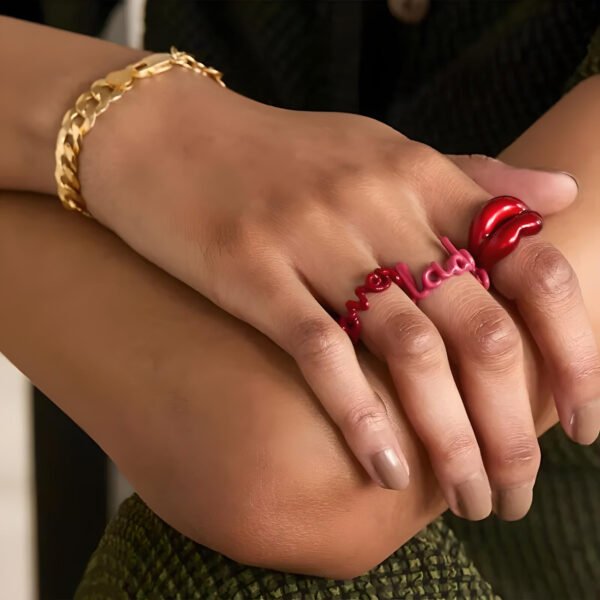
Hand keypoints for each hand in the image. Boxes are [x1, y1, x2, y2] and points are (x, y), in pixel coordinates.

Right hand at [80, 68, 598, 519]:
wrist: (166, 135)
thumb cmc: (278, 152)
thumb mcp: (381, 148)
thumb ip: (469, 177)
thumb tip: (560, 192)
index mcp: (419, 174)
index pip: (533, 263)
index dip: (576, 348)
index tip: (584, 418)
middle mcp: (378, 205)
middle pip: (480, 329)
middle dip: (514, 424)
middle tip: (518, 488)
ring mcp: (312, 238)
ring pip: (410, 352)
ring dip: (451, 438)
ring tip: (468, 495)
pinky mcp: (251, 271)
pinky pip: (321, 352)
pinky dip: (361, 416)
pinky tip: (388, 468)